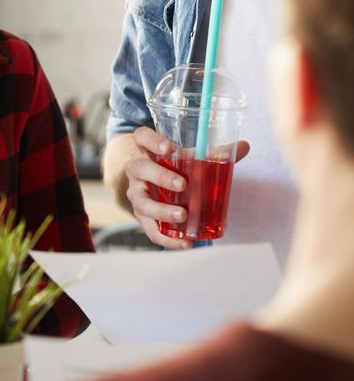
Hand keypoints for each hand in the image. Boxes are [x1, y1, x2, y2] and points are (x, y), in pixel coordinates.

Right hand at [123, 126, 249, 247]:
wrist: (154, 185)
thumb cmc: (174, 167)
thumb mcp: (189, 158)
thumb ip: (215, 154)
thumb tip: (244, 146)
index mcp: (147, 150)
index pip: (141, 137)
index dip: (152, 141)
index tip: (169, 148)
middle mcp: (137, 170)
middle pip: (140, 168)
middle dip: (160, 176)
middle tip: (182, 184)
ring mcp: (136, 194)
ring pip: (141, 201)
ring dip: (161, 210)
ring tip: (183, 215)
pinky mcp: (142, 216)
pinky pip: (150, 229)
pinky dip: (167, 238)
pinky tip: (185, 243)